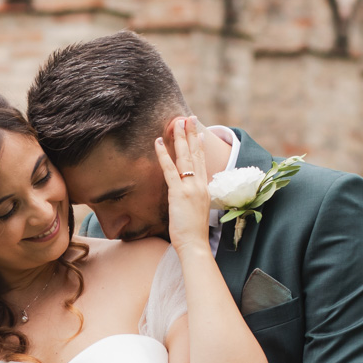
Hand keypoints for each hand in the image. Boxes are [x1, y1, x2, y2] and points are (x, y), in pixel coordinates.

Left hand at [156, 116, 213, 256]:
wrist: (195, 243)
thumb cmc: (193, 232)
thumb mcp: (196, 211)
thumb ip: (193, 199)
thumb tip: (187, 195)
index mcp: (204, 188)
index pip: (201, 162)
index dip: (199, 146)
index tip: (199, 132)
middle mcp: (199, 184)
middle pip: (195, 154)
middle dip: (192, 134)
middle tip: (189, 118)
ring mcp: (190, 187)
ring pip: (185, 157)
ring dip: (180, 138)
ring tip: (176, 122)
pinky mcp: (178, 192)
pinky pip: (169, 169)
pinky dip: (163, 155)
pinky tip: (158, 142)